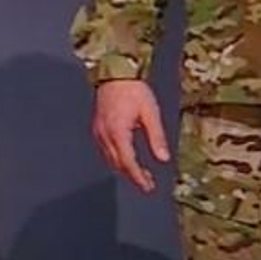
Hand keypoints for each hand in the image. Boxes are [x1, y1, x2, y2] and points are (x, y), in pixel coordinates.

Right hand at [91, 79, 170, 193]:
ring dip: (124, 169)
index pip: (128, 162)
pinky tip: (126, 159)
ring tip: (140, 174)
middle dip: (132, 176)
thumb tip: (164, 159)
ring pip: (110, 159)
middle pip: (118, 164)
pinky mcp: (97, 127)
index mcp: (118, 132)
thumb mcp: (150, 112)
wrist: (114, 72)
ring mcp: (98, 132)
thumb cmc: (133, 89)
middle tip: (147, 185)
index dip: (138, 177)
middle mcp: (105, 135)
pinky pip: (105, 150)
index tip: (148, 187)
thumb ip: (157, 137)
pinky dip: (116, 159)